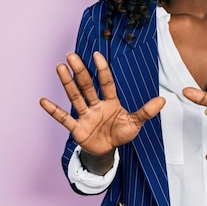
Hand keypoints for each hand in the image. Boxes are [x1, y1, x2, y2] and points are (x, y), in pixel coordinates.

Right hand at [39, 52, 165, 156]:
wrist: (107, 151)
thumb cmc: (121, 133)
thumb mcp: (135, 123)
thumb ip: (146, 112)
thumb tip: (163, 100)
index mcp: (111, 102)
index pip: (106, 83)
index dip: (102, 70)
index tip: (97, 55)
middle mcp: (96, 105)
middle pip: (87, 86)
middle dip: (80, 71)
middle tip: (72, 55)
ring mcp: (85, 115)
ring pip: (75, 97)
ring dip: (67, 83)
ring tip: (59, 67)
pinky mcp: (77, 129)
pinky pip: (64, 118)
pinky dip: (54, 111)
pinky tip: (43, 100)